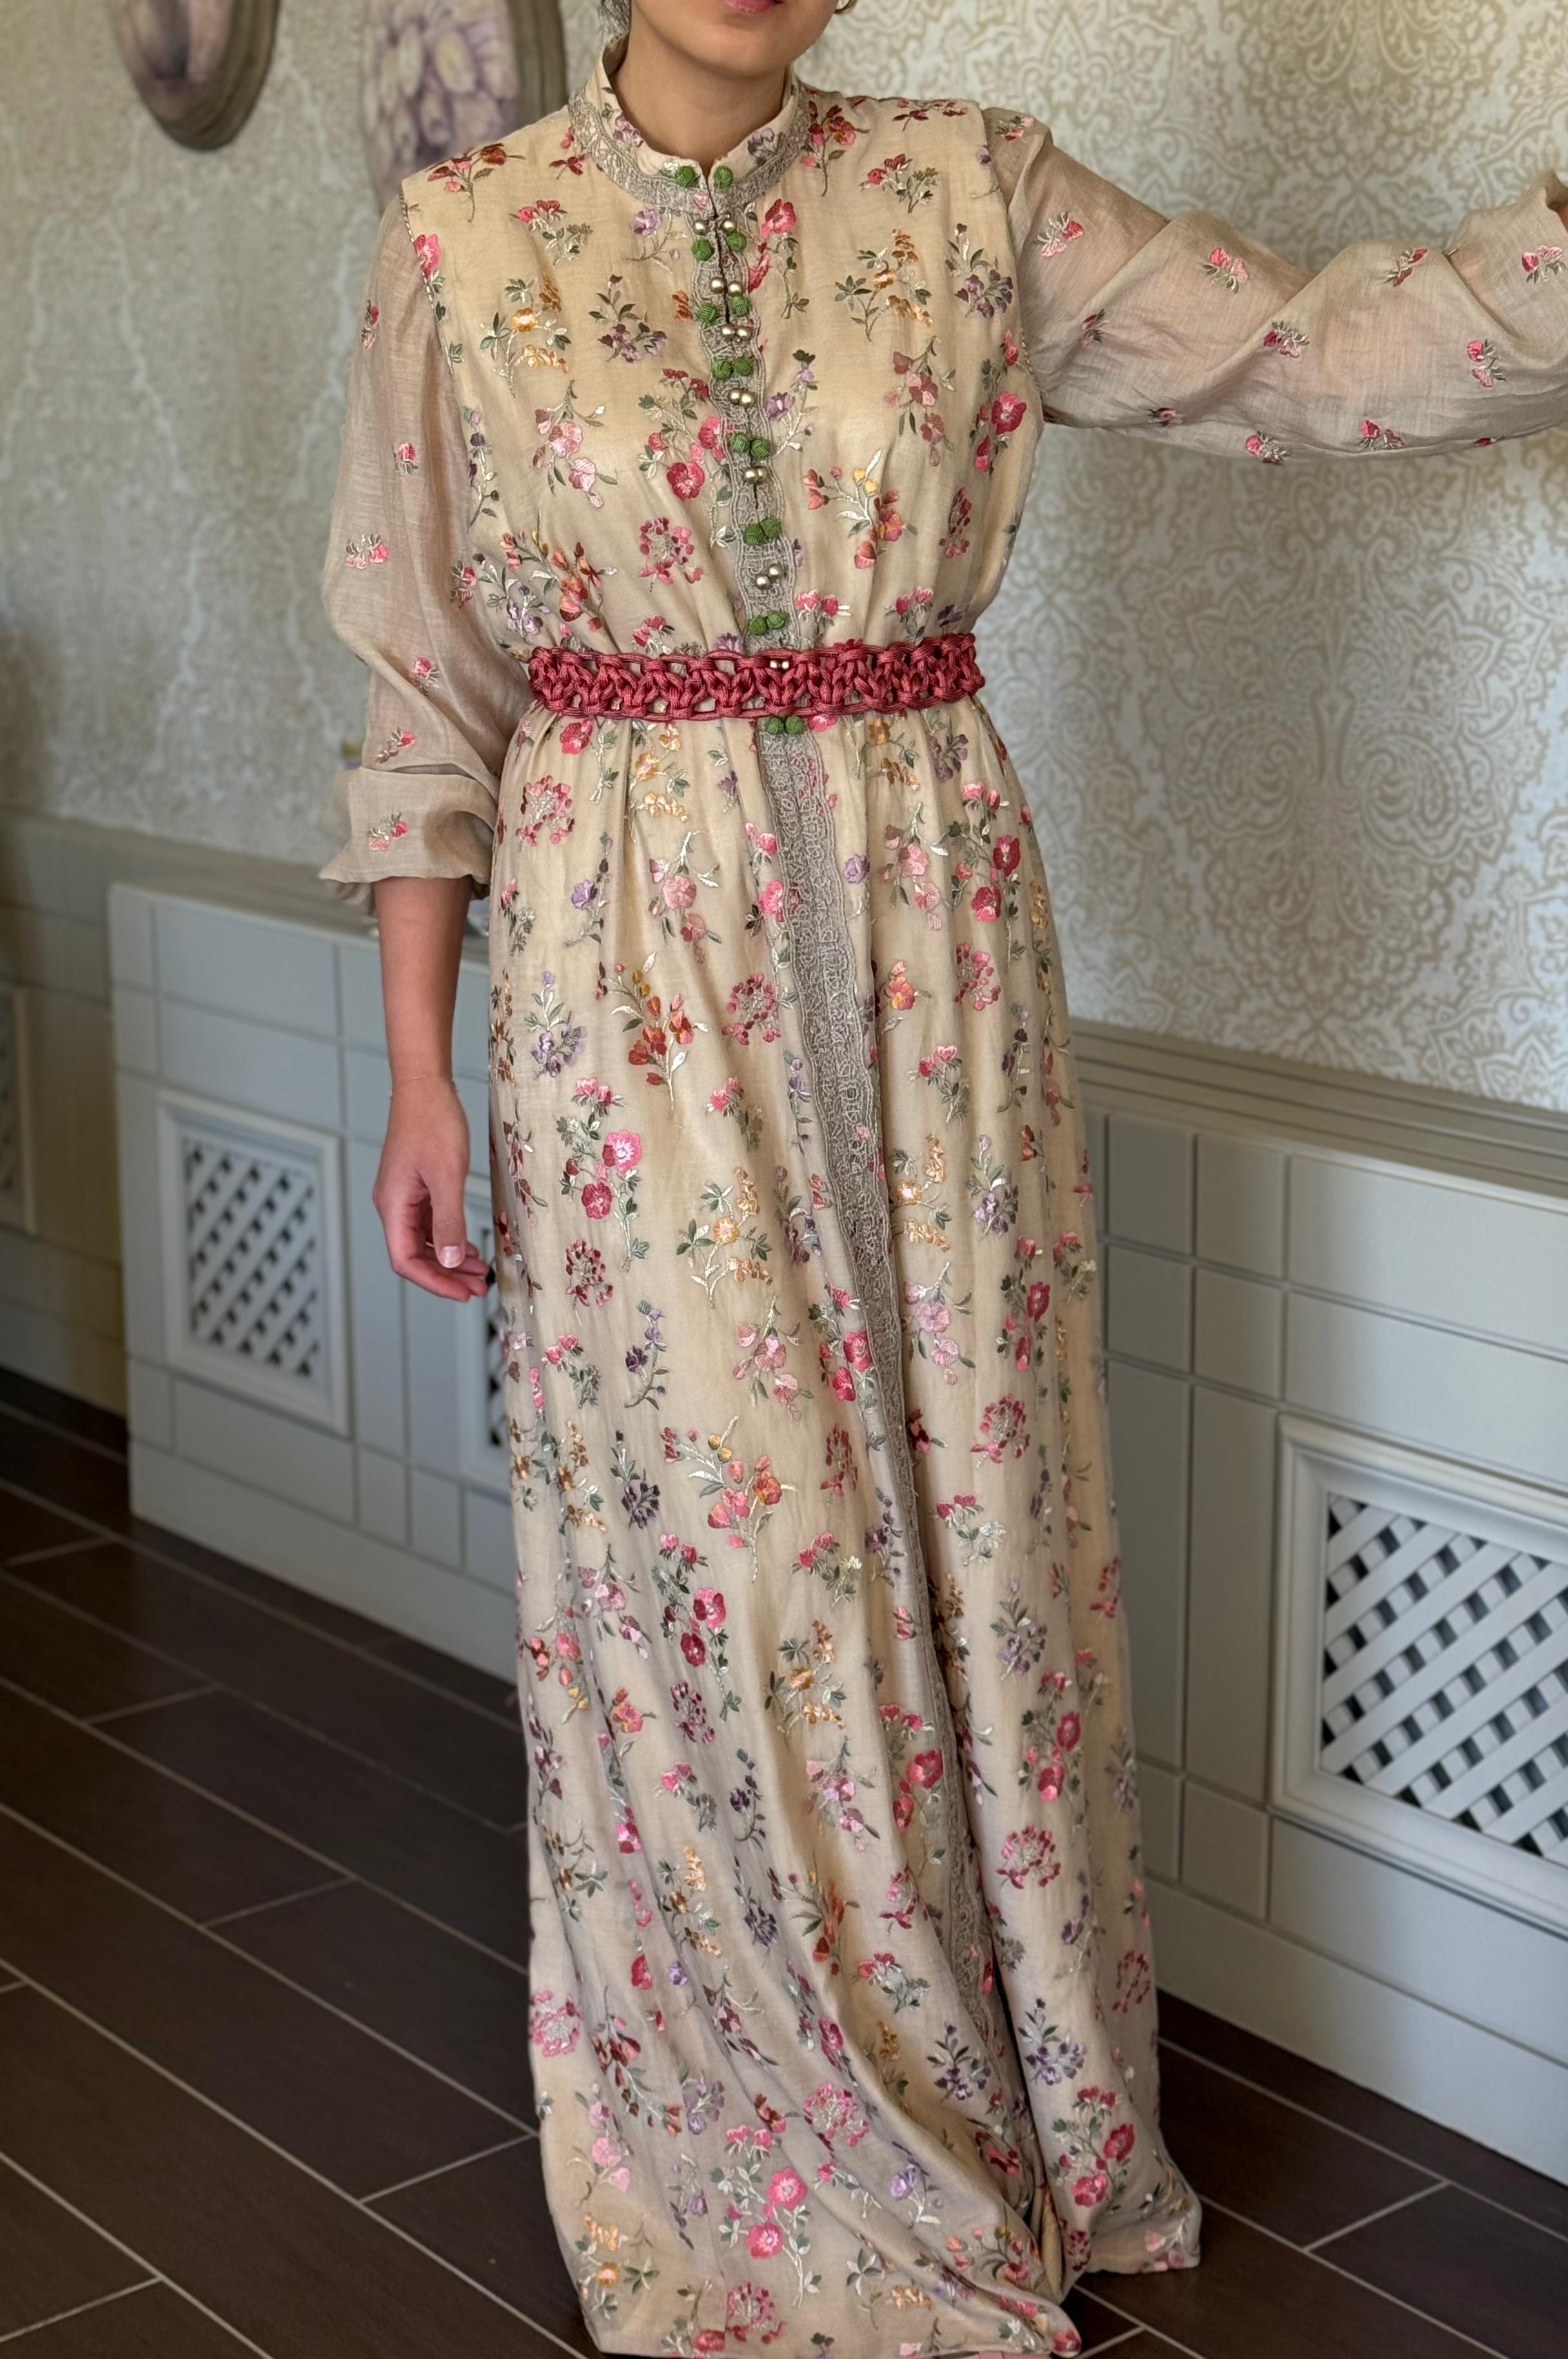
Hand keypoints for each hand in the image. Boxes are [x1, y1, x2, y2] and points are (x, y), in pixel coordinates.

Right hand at [372, 1074, 489, 1300]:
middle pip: (414, 1254)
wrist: (425, 1086)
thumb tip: (448, 1261)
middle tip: (478, 1288)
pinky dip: (447, 1237)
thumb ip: (448, 1220)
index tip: (462, 1293)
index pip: (405, 1260)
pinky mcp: (414, 1186)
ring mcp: (403, 1196)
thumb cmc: (434, 1123)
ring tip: (479, 1271)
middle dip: (445, 1274)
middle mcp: (392, 1205)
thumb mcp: (448, 1176)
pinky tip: (467, 1244)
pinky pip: (428, 1222)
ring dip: (448, 1258)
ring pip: (423, 1240)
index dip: (433, 1282)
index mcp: (393, 1206)